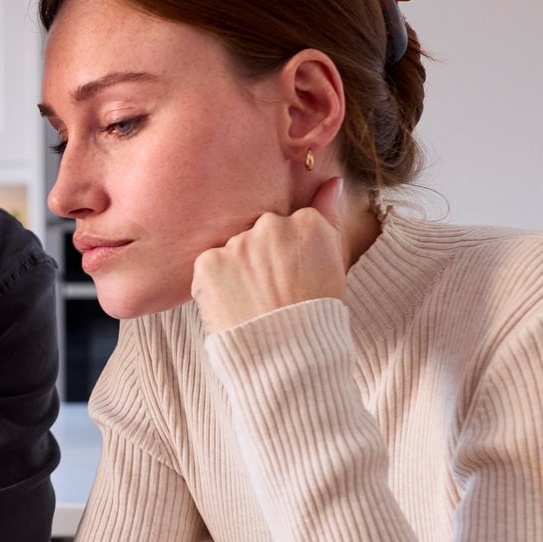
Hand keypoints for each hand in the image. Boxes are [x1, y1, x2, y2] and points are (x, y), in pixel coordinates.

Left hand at [191, 176, 348, 333]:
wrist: (289, 359)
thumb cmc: (316, 314)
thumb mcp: (333, 264)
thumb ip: (329, 215)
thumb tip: (333, 182)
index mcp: (308, 223)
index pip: (289, 225)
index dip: (289, 257)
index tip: (294, 280)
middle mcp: (272, 225)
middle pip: (259, 233)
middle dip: (261, 259)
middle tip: (272, 295)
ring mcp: (239, 243)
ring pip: (233, 249)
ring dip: (237, 271)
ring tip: (253, 303)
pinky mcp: (209, 262)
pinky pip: (209, 266)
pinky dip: (214, 285)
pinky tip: (233, 306)